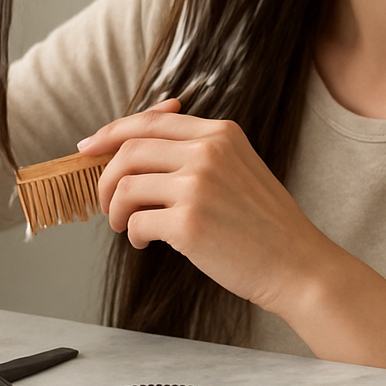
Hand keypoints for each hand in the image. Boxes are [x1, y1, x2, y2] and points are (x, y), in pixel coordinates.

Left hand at [80, 100, 335, 315]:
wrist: (298, 265)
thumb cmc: (264, 224)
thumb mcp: (238, 167)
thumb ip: (196, 151)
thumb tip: (136, 149)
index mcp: (220, 133)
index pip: (150, 121)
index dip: (111, 132)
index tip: (88, 147)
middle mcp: (208, 152)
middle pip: (129, 149)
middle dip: (105, 176)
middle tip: (105, 202)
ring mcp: (197, 186)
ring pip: (126, 186)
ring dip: (117, 209)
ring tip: (126, 226)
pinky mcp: (189, 223)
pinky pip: (137, 222)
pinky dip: (133, 235)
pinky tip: (145, 243)